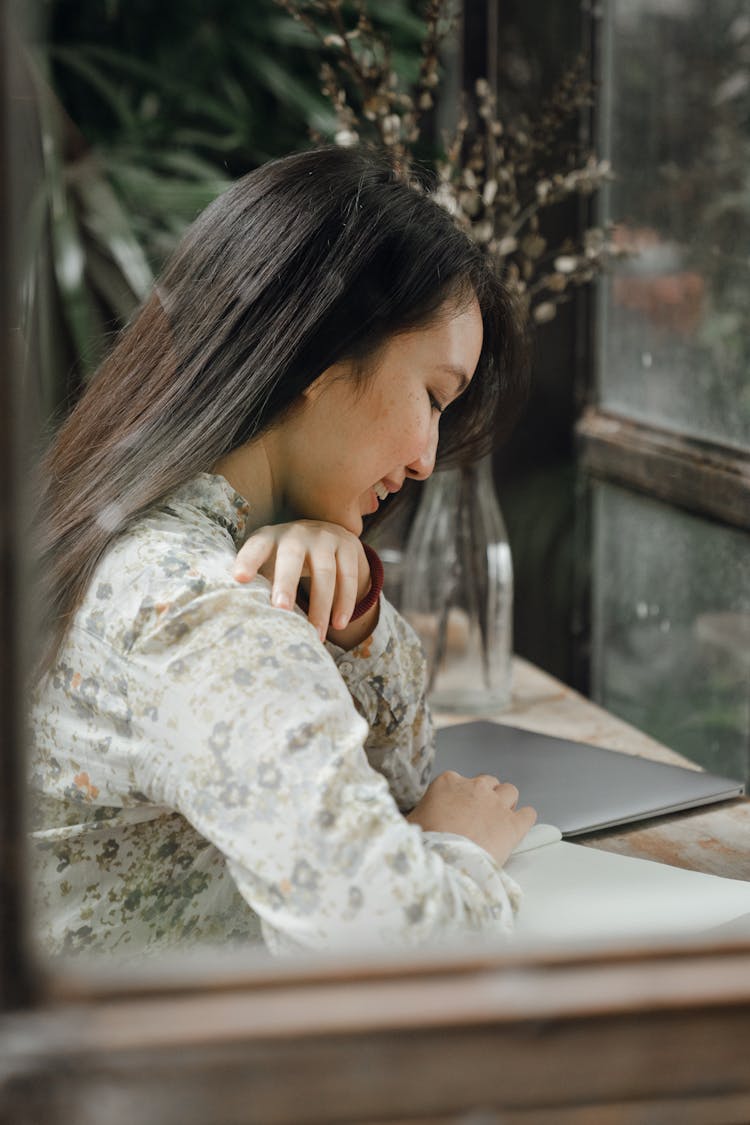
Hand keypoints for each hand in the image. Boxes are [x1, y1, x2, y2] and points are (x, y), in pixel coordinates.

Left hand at [233, 520, 370, 641]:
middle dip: (286, 583)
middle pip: (291, 558)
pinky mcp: (348, 546)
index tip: (239, 579)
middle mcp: (297, 533)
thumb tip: (246, 619)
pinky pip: (348, 576)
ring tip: (316, 634)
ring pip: (325, 571)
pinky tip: (339, 624)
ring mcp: (325, 538)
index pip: (256, 547)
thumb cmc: (287, 559)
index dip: (247, 561)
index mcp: (270, 538)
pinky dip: (345, 602)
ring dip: (321, 606)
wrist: (327, 535)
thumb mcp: (270, 563)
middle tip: (281, 609)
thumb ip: (260, 584)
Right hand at [406, 770, 536, 866]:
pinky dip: (524, 819)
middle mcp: (475, 788)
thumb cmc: (425, 843)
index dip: (461, 797)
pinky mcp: (513, 824)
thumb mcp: (412, 822)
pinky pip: (528, 814)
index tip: (458, 811)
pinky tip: (517, 828)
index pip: (460, 781)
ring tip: (500, 819)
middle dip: (486, 797)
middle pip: (488, 783)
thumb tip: (409, 822)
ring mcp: (497, 804)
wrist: (445, 862)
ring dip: (506, 803)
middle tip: (481, 815)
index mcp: (448, 782)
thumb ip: (416, 815)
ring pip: (510, 791)